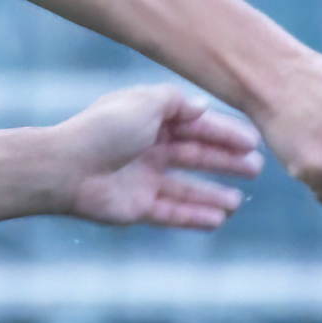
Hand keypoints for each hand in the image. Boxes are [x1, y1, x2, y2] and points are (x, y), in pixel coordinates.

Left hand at [55, 84, 263, 230]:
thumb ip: (176, 102)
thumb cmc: (104, 130)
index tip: (253, 142)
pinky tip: (217, 220)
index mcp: (149, 120)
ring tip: (237, 201)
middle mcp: (148, 149)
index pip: (195, 126)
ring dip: (212, 195)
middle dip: (225, 162)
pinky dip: (193, 216)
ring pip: (186, 188)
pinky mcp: (136, 207)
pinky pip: (171, 212)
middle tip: (255, 169)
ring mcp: (142, 179)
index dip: (225, 133)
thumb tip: (202, 108)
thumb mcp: (144, 103)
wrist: (66, 168)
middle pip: (195, 155)